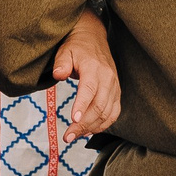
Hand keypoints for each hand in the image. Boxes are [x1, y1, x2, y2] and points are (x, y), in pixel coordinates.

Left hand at [53, 10, 122, 137]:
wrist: (93, 39)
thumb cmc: (77, 47)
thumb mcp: (65, 51)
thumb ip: (61, 63)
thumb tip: (58, 75)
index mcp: (94, 68)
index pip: (89, 90)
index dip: (82, 106)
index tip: (74, 120)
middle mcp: (107, 79)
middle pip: (98, 106)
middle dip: (83, 124)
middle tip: (67, 136)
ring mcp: (114, 87)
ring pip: (107, 113)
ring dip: (91, 128)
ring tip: (75, 136)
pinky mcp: (116, 93)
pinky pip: (113, 113)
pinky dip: (103, 125)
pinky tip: (89, 131)